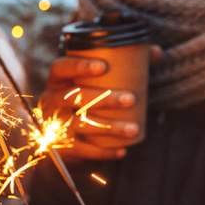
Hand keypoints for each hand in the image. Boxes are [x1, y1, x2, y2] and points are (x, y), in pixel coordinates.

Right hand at [39, 45, 162, 160]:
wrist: (65, 140)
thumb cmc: (87, 102)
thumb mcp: (99, 84)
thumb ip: (124, 66)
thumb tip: (155, 52)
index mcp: (57, 80)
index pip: (61, 67)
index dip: (79, 66)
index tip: (104, 66)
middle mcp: (50, 101)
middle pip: (73, 96)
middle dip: (104, 98)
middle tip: (131, 99)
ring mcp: (52, 124)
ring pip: (78, 125)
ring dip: (108, 127)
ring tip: (133, 129)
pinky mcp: (58, 146)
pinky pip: (80, 150)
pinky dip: (103, 152)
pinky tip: (122, 151)